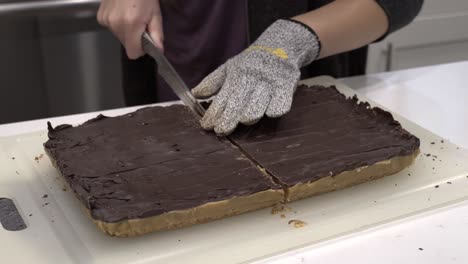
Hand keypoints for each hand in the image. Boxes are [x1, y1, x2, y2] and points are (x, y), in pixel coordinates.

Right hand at [97, 0, 163, 58]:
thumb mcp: (155, 14)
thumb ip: (157, 35)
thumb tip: (158, 50)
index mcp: (131, 25)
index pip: (133, 53)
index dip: (141, 50)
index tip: (146, 41)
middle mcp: (116, 24)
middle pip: (126, 45)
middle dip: (134, 39)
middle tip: (141, 24)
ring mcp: (106, 20)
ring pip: (119, 36)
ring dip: (126, 31)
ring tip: (132, 15)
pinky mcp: (101, 16)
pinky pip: (112, 28)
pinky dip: (118, 24)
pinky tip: (123, 12)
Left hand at [192, 20, 320, 134]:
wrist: (281, 45)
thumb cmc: (251, 63)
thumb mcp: (230, 67)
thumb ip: (213, 82)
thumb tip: (195, 93)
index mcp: (237, 74)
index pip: (223, 97)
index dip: (214, 112)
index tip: (206, 125)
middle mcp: (253, 78)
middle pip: (239, 102)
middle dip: (229, 118)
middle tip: (221, 131)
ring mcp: (270, 82)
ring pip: (259, 103)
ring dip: (251, 114)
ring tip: (244, 121)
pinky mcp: (287, 86)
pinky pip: (282, 101)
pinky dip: (276, 108)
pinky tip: (270, 114)